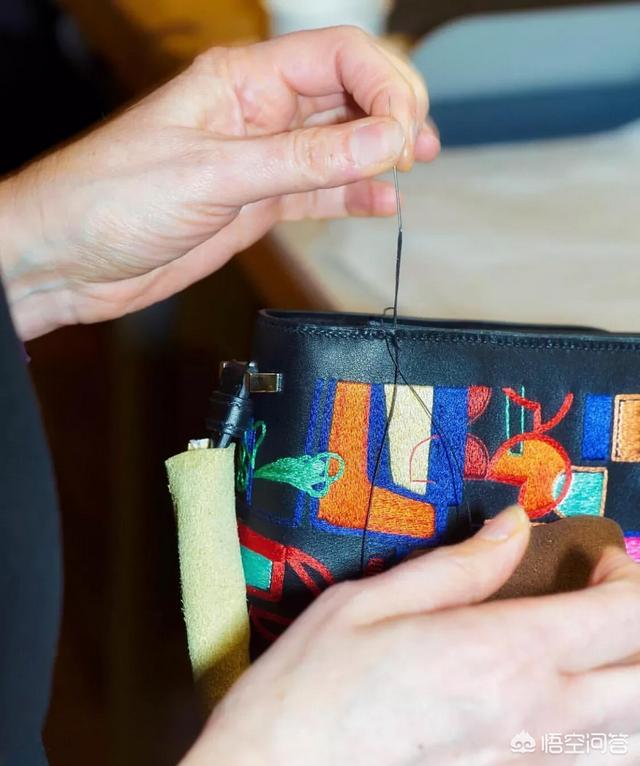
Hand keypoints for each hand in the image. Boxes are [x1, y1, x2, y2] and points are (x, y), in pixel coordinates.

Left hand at [0, 26, 438, 338]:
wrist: (68, 260)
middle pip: (347, 93)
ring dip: (380, 152)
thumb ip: (302, 161)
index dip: (384, 87)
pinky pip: (320, 191)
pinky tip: (380, 202)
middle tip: (413, 148)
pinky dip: (354, 195)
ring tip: (414, 166)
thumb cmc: (109, 200)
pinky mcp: (257, 202)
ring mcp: (260, 159)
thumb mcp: (214, 175)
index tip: (403, 132)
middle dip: (391, 113)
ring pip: (339, 143)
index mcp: (242, 82)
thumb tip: (380, 141)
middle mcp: (257, 113)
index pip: (337, 57)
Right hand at [181, 507, 639, 765]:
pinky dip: (607, 735)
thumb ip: (459, 565)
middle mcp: (538, 720)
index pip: (621, 616)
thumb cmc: (313, 687)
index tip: (599, 559)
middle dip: (639, 628)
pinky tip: (569, 708)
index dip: (627, 576)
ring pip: (634, 735)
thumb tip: (513, 525)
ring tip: (593, 654)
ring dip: (630, 684)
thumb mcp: (372, 602)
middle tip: (604, 601)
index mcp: (503, 655)